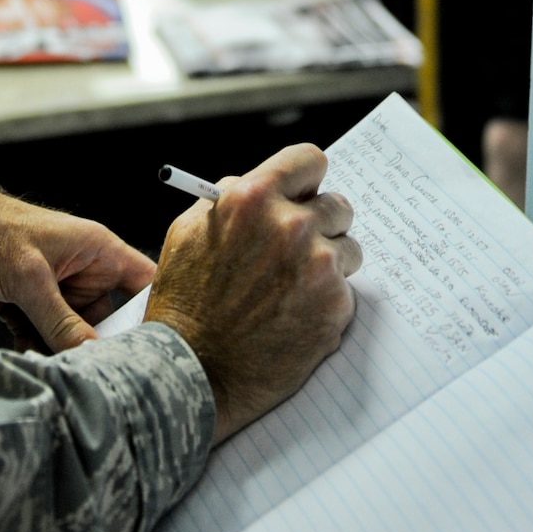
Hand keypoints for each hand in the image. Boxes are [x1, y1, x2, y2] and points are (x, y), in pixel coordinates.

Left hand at [0, 164, 154, 353]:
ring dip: (64, 354)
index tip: (159, 353)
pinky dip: (37, 352)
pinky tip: (25, 356)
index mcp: (96, 250)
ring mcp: (53, 291)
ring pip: (74, 335)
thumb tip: (93, 356)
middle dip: (102, 348)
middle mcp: (80, 271)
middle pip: (110, 320)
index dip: (157, 315)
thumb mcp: (27, 276)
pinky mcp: (26, 307)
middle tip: (96, 376)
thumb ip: (61, 320)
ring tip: (55, 369)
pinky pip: (45, 339)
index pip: (145, 282)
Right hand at [142, 146, 360, 444]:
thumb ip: (231, 198)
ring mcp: (318, 266)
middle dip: (320, 225)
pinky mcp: (335, 306)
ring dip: (328, 264)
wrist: (192, 371)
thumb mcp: (190, 230)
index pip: (310, 160)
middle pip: (337, 205)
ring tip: (294, 289)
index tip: (305, 192)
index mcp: (253, 197)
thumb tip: (266, 186)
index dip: (306, 178)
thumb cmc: (184, 302)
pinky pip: (346, 290)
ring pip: (348, 249)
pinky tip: (295, 316)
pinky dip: (326, 301)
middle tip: (300, 250)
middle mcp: (291, 225)